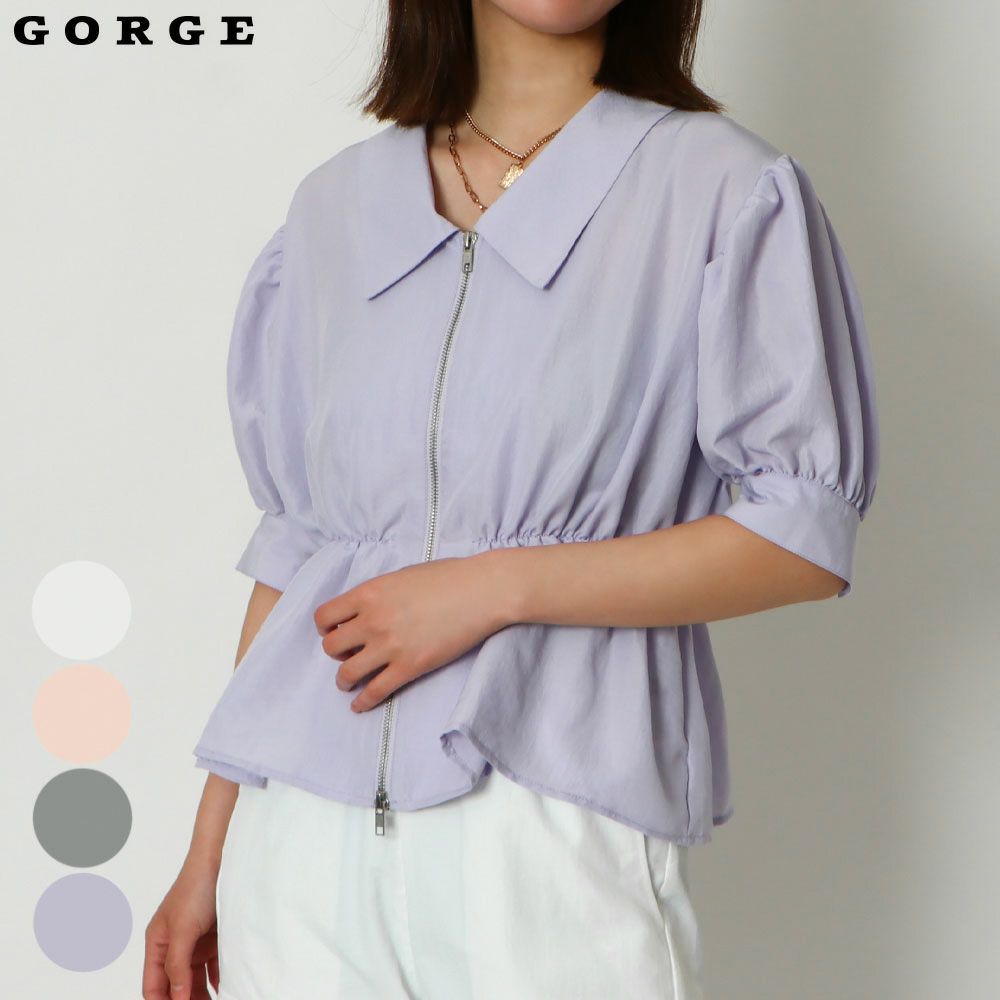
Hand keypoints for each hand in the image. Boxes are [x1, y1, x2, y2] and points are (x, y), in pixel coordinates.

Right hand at [142, 854, 220, 999]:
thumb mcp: (182, 930)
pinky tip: (226, 988)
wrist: (222, 861)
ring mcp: (195, 942)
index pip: (154, 986)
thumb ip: (177, 965)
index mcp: (158, 944)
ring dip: (203, 994)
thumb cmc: (195, 889)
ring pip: (195, 978)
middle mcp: (174, 946)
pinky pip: (214, 966)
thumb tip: (176, 998)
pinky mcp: (215, 937)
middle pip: (176, 985)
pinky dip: (219, 979)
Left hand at [314, 553, 512, 711]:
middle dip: (337, 653)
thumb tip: (367, 611)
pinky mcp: (410, 667)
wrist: (482, 591)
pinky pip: (375, 692)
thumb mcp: (402, 576)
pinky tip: (360, 705)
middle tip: (349, 654)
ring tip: (349, 682)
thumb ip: (378, 594)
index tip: (334, 633)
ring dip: (344, 680)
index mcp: (369, 593)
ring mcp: (390, 646)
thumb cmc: (448, 577)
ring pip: (347, 673)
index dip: (326, 628)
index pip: (325, 617)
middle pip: (332, 648)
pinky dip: (363, 702)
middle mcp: (372, 620)